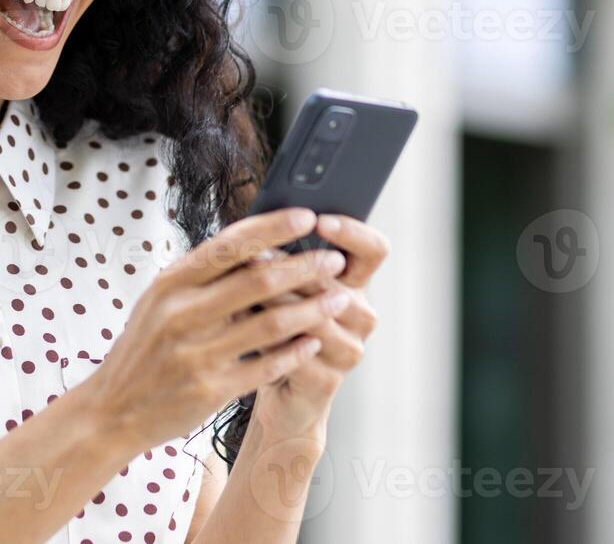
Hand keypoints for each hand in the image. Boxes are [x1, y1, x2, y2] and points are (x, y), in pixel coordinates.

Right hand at [77, 207, 348, 450]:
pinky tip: (314, 342)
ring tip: (338, 298)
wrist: (112, 410)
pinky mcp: (210, 389)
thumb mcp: (158, 301)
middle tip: (334, 259)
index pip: (230, 244)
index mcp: (171, 284)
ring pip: (270, 323)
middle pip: (258, 280)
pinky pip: (266, 366)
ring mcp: (197, 353)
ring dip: (311, 309)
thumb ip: (199, 275)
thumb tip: (251, 240)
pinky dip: (295, 352)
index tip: (306, 216)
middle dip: (305, 266)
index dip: (272, 228)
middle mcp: (182, 314)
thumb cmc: (143, 349)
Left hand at [243, 214, 389, 439]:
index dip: (352, 232)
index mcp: (355, 284)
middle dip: (288, 267)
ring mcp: (349, 349)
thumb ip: (282, 259)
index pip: (373, 249)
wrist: (282, 392)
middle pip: (330, 281)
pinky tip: (242, 331)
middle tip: (253, 254)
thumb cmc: (276, 328)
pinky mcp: (329, 379)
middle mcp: (361, 314)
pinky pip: (296, 352)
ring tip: (240, 292)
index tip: (320, 221)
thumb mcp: (283, 288)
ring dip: (272, 302)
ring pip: (311, 316)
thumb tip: (259, 225)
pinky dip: (267, 339)